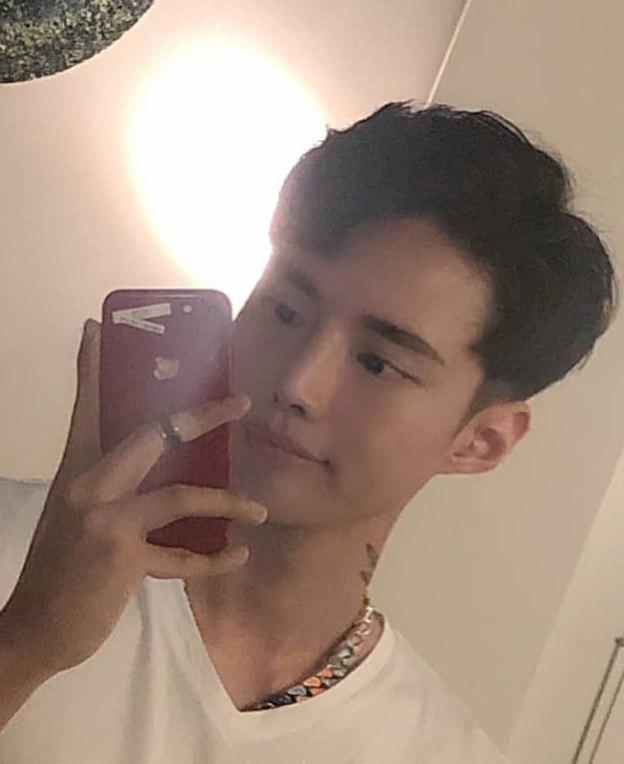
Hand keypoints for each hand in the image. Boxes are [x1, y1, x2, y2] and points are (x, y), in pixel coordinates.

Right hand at [0, 319, 266, 680]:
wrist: (34, 625)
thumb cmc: (61, 566)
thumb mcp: (75, 513)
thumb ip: (106, 487)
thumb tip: (146, 471)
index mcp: (77, 469)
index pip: (86, 407)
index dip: (92, 367)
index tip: (97, 328)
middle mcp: (90, 485)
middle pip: (154, 434)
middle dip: (203, 415)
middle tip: (241, 401)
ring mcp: (106, 520)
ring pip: (181, 495)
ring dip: (227, 502)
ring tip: (258, 510)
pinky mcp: (122, 558)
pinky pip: (183, 557)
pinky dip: (215, 559)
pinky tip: (238, 554)